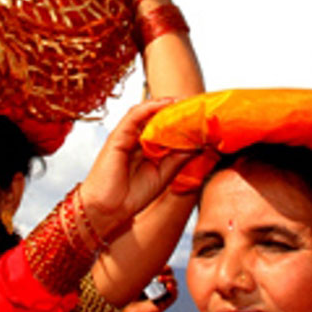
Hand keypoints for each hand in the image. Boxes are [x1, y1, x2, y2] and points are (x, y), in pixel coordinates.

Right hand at [78, 100, 194, 241]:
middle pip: (158, 117)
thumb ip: (179, 158)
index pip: (167, 128)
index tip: (203, 116)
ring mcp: (127, 136)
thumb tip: (199, 143)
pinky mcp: (117, 136)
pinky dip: (149, 107)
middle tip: (198, 105)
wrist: (108, 209)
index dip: (184, 121)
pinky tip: (166, 104)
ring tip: (185, 102)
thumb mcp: (164, 174)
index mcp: (148, 148)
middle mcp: (137, 138)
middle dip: (178, 110)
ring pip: (147, 113)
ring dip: (166, 105)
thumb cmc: (132, 195)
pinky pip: (133, 116)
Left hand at [121, 266, 177, 311]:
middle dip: (167, 270)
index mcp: (152, 280)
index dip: (162, 265)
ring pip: (173, 284)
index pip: (162, 269)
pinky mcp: (163, 304)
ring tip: (159, 279)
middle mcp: (158, 287)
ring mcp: (162, 295)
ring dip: (170, 279)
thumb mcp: (133, 280)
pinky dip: (173, 290)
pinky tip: (168, 286)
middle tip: (158, 271)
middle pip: (170, 274)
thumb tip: (140, 256)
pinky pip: (174, 296)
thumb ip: (138, 270)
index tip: (154, 264)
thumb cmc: (126, 296)